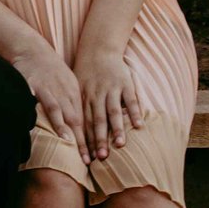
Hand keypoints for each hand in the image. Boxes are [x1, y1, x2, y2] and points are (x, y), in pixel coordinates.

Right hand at [13, 44, 84, 162]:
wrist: (33, 50)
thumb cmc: (50, 70)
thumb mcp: (67, 85)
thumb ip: (72, 105)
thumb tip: (78, 127)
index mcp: (73, 96)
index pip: (84, 122)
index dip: (89, 140)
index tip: (93, 158)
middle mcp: (64, 94)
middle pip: (75, 120)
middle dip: (81, 141)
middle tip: (87, 160)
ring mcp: (49, 89)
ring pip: (58, 110)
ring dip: (63, 127)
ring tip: (68, 143)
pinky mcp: (33, 84)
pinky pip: (35, 97)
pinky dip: (36, 107)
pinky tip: (34, 119)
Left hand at [74, 48, 143, 162]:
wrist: (99, 49)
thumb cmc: (86, 73)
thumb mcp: (76, 87)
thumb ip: (77, 107)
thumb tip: (69, 129)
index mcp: (84, 98)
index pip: (83, 123)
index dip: (85, 140)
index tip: (87, 158)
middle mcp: (96, 95)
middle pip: (97, 121)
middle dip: (99, 140)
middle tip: (102, 157)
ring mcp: (111, 90)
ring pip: (113, 112)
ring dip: (117, 129)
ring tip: (120, 145)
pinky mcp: (125, 84)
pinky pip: (131, 100)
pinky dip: (135, 113)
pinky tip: (138, 126)